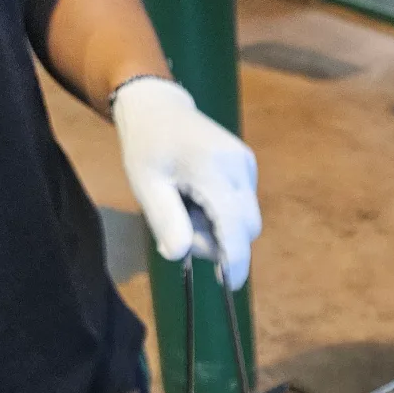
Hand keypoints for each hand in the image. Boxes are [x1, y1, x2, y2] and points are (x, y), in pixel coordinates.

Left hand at [111, 76, 260, 289]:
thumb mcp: (145, 184)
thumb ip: (165, 220)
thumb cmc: (146, 145)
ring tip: (186, 204)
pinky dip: (222, 213)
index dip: (234, 262)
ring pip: (244, 220)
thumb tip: (181, 255)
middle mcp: (240, 166)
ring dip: (218, 226)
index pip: (234, 229)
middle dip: (217, 241)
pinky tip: (198, 195)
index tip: (229, 286)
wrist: (157, 105)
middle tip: (180, 225)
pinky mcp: (248, 167)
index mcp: (214, 169)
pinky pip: (242, 206)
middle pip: (244, 229)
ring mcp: (247, 165)